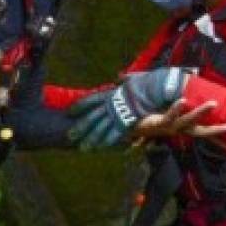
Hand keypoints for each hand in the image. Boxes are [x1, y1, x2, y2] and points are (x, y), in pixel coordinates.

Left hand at [68, 68, 188, 150]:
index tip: (69, 112)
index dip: (79, 106)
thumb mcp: (133, 79)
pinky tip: (100, 148)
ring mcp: (117, 113)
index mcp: (110, 93)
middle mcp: (110, 104)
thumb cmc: (147, 83)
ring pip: (100, 128)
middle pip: (92, 117)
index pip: (90, 100)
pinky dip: (107, 141)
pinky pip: (114, 133)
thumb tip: (120, 77)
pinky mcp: (126, 121)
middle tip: (70, 136)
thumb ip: (125, 80)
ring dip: (91, 139)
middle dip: (80, 127)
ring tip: (83, 148)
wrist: (156, 87)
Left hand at [134, 99, 225, 144]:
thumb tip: (190, 93)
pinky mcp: (159, 123)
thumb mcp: (168, 114)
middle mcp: (178, 130)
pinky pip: (169, 116)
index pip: (204, 134)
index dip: (218, 138)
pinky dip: (176, 108)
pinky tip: (182, 100)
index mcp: (182, 129)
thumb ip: (179, 107)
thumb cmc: (151, 119)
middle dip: (217, 131)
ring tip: (213, 104)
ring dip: (200, 113)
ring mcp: (169, 127)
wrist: (128, 125)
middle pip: (201, 132)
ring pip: (188, 121)